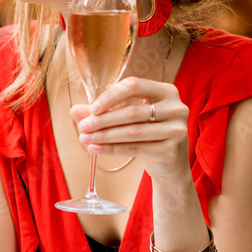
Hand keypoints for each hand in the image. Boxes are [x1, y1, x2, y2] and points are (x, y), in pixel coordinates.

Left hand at [70, 76, 190, 182]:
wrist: (171, 165)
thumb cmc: (148, 135)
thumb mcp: (129, 119)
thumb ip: (103, 111)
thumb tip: (74, 111)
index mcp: (166, 91)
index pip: (134, 86)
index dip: (111, 96)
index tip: (92, 109)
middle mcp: (176, 108)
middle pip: (132, 111)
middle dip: (103, 120)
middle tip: (82, 127)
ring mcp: (176, 130)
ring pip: (133, 131)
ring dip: (104, 135)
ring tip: (85, 138)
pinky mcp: (171, 150)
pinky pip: (135, 148)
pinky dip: (112, 149)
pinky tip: (96, 149)